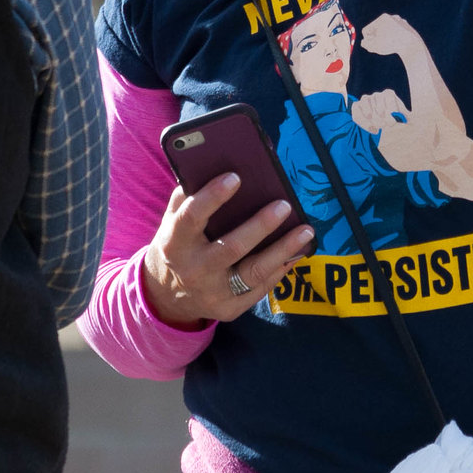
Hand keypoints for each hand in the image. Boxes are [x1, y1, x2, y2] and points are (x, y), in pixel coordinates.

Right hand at [139, 175, 314, 328]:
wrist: (166, 296)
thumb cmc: (177, 245)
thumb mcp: (171, 220)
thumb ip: (187, 196)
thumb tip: (215, 163)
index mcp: (174, 243)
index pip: (192, 217)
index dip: (213, 197)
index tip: (236, 177)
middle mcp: (193, 270)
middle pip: (231, 247)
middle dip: (260, 225)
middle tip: (284, 204)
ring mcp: (213, 293)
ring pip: (254, 271)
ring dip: (283, 250)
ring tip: (306, 230)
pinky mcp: (229, 309)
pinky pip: (261, 288)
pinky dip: (281, 268)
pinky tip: (297, 252)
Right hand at [350, 89, 409, 134]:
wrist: (384, 122)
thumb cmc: (395, 118)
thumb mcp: (403, 117)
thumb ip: (408, 117)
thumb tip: (414, 121)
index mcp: (389, 94)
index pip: (388, 96)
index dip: (391, 107)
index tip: (393, 121)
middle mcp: (377, 95)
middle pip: (377, 100)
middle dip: (381, 114)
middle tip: (385, 126)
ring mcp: (366, 100)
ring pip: (365, 103)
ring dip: (371, 116)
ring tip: (378, 128)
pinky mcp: (357, 107)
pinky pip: (356, 110)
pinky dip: (362, 120)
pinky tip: (372, 130)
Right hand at [356, 12, 421, 58]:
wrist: (412, 44)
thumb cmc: (391, 44)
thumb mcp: (375, 46)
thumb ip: (366, 44)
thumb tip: (364, 42)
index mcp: (382, 18)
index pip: (366, 30)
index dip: (367, 41)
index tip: (372, 47)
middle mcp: (392, 17)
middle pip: (377, 30)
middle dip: (375, 39)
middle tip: (378, 48)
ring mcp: (401, 22)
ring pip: (388, 31)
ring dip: (385, 39)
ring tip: (388, 46)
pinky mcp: (408, 28)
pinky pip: (397, 34)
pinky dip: (395, 39)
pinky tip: (397, 44)